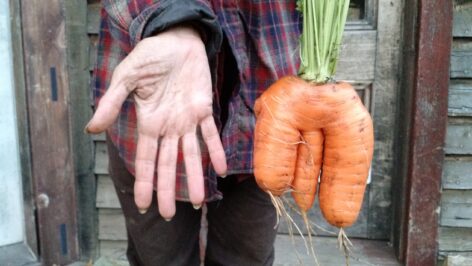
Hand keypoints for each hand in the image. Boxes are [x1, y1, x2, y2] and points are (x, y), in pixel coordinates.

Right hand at [86, 27, 226, 219]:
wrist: (175, 40)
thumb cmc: (148, 56)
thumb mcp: (125, 77)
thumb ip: (111, 103)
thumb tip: (91, 130)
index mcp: (148, 122)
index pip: (145, 159)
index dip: (145, 182)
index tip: (143, 204)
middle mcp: (168, 127)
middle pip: (168, 164)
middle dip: (168, 189)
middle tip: (167, 215)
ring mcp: (187, 119)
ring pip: (192, 154)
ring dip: (195, 177)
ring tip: (199, 201)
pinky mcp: (204, 108)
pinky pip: (211, 133)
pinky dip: (217, 150)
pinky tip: (222, 169)